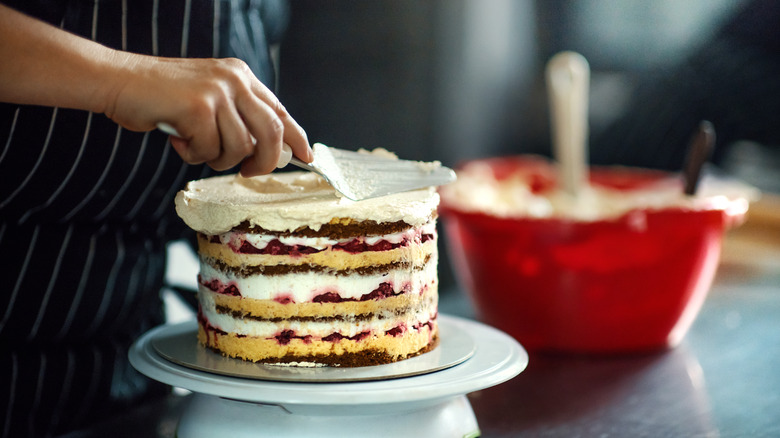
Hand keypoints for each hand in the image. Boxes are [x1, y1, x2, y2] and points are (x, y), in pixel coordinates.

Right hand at [0, 4, 310, 175]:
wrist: (119, 81)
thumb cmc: (162, 98)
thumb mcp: (209, 99)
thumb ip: (236, 117)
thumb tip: (268, 151)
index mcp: (241, 76)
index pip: (280, 111)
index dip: (296, 137)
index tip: (306, 157)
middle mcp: (235, 80)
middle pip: (272, 135)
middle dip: (263, 162)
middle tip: (247, 173)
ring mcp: (219, 92)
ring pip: (239, 149)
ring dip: (216, 158)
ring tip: (194, 145)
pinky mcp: (200, 107)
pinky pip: (210, 151)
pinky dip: (194, 155)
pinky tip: (179, 140)